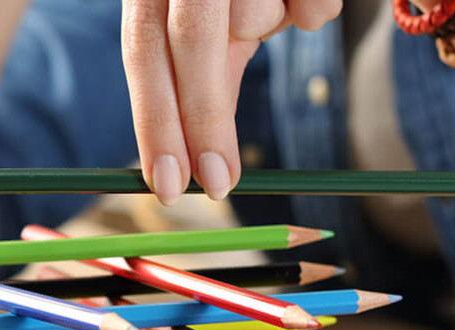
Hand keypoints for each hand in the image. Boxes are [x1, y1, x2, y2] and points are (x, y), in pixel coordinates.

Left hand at [121, 0, 341, 204]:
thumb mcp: (204, 27)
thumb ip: (197, 88)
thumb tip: (195, 173)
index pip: (142, 52)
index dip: (155, 121)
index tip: (169, 187)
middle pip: (192, 40)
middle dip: (204, 119)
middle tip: (216, 184)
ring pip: (254, 18)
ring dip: (264, 27)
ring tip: (268, 2)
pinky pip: (312, 6)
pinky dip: (310, 9)